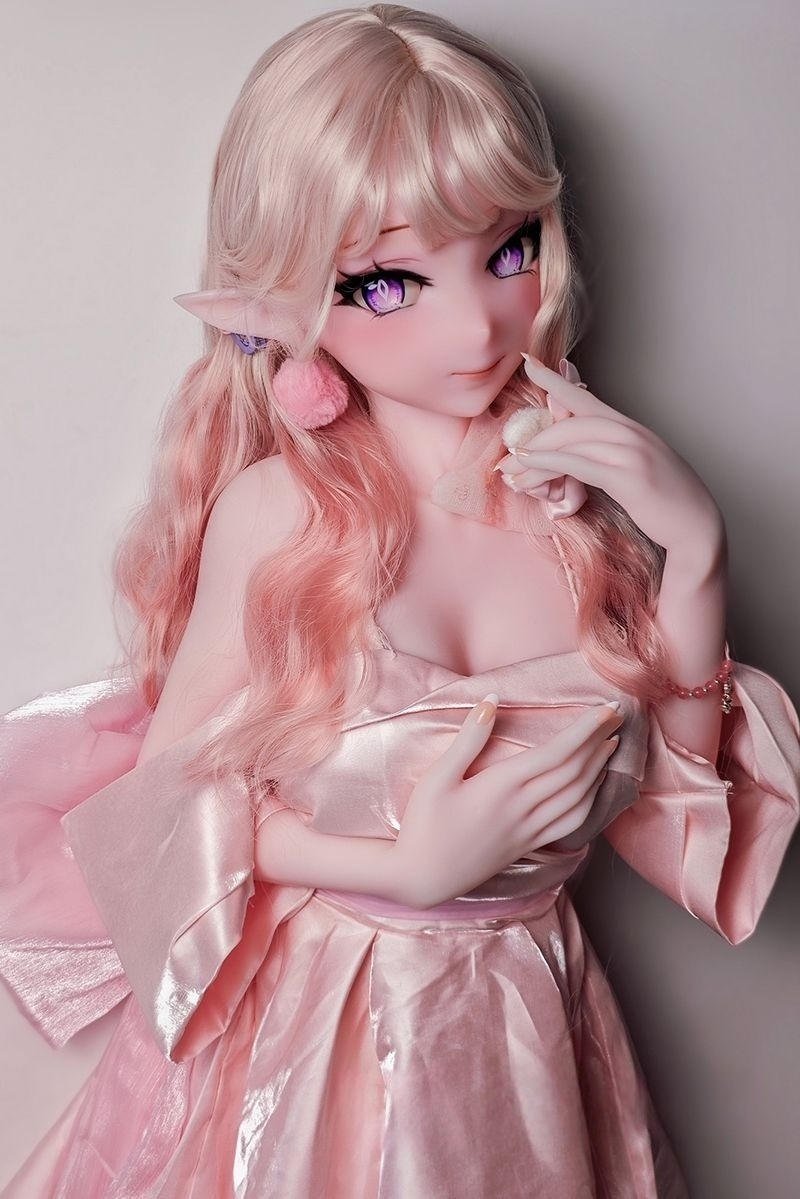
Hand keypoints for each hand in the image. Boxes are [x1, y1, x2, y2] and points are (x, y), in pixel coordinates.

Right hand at [392, 696, 621, 908]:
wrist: (421, 877)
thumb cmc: (424, 824)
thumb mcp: (437, 777)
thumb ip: (468, 738)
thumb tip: (491, 700)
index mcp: (502, 787)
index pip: (557, 753)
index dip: (586, 729)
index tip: (606, 708)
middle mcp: (523, 809)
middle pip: (575, 771)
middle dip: (600, 741)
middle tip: (618, 715)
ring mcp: (529, 830)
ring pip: (578, 797)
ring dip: (600, 769)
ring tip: (612, 744)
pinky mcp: (528, 845)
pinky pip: (570, 822)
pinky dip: (590, 801)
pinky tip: (593, 787)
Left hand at [500, 357, 723, 560]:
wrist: (697, 526)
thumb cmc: (663, 501)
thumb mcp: (634, 468)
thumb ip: (606, 453)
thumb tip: (573, 453)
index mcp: (629, 427)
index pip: (584, 396)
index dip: (554, 378)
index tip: (527, 361)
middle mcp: (630, 432)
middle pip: (570, 423)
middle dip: (534, 439)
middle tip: (507, 461)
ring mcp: (632, 451)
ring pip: (569, 443)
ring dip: (534, 457)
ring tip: (511, 472)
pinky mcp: (629, 476)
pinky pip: (579, 463)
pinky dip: (550, 462)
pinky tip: (530, 466)